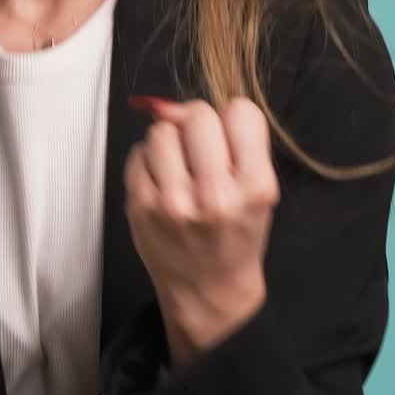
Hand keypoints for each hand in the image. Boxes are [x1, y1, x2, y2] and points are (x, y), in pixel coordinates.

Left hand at [125, 96, 278, 363]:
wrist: (208, 290)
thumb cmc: (235, 234)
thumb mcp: (256, 189)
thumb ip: (235, 140)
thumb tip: (175, 105)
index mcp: (255, 187)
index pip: (241, 112)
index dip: (233, 119)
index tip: (230, 138)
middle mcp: (216, 195)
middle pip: (197, 114)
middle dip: (197, 124)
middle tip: (200, 150)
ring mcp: (174, 203)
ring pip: (161, 130)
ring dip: (170, 142)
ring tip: (180, 169)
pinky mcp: (141, 207)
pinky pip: (138, 153)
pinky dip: (148, 161)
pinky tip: (162, 184)